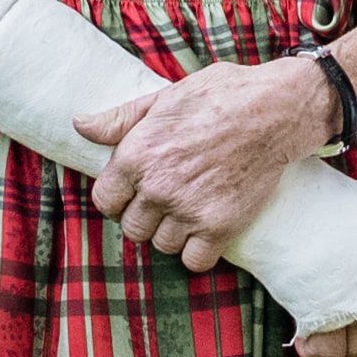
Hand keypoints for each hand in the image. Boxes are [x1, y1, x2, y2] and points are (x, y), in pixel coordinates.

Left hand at [76, 58, 329, 269]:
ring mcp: (188, 210)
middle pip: (132, 227)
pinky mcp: (220, 226)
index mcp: (136, 155)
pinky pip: (194, 261)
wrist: (276, 111)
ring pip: (161, 245)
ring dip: (173, 233)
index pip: (105, 200)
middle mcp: (157, 187)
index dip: (118, 197)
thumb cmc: (220, 96)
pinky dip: (198, 252)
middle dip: (145, 216)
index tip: (135, 191)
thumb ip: (120, 119)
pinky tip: (206, 230)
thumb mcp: (164, 98)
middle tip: (167, 199)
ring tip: (190, 209)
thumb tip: (80, 125)